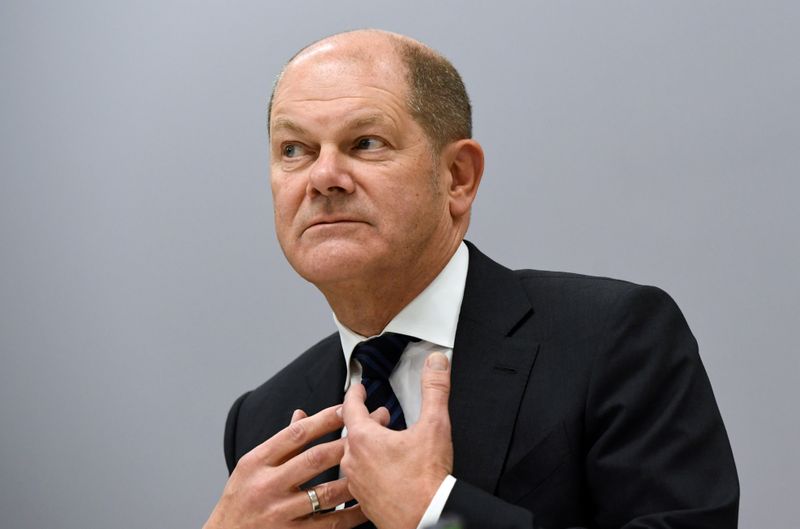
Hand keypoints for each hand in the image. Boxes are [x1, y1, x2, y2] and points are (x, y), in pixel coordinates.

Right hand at [203, 405, 365, 528]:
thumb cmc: (238, 502)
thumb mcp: (250, 467)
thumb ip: (280, 444)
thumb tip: (302, 414)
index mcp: (256, 462)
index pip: (296, 434)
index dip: (324, 419)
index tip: (347, 409)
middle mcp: (267, 486)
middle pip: (315, 459)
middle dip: (348, 443)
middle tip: (372, 432)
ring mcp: (279, 513)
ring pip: (327, 492)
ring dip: (354, 478)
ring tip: (375, 465)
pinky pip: (330, 523)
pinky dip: (351, 513)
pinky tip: (365, 503)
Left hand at [341, 352, 453, 528]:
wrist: (427, 520)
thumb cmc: (426, 482)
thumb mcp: (435, 425)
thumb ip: (435, 389)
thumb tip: (436, 363)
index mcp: (363, 439)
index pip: (350, 406)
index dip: (355, 393)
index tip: (357, 388)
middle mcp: (353, 461)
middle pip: (352, 432)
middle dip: (368, 420)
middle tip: (382, 416)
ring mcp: (356, 484)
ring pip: (355, 456)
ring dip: (369, 445)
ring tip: (387, 443)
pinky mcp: (363, 502)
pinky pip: (360, 478)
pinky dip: (370, 468)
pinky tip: (386, 470)